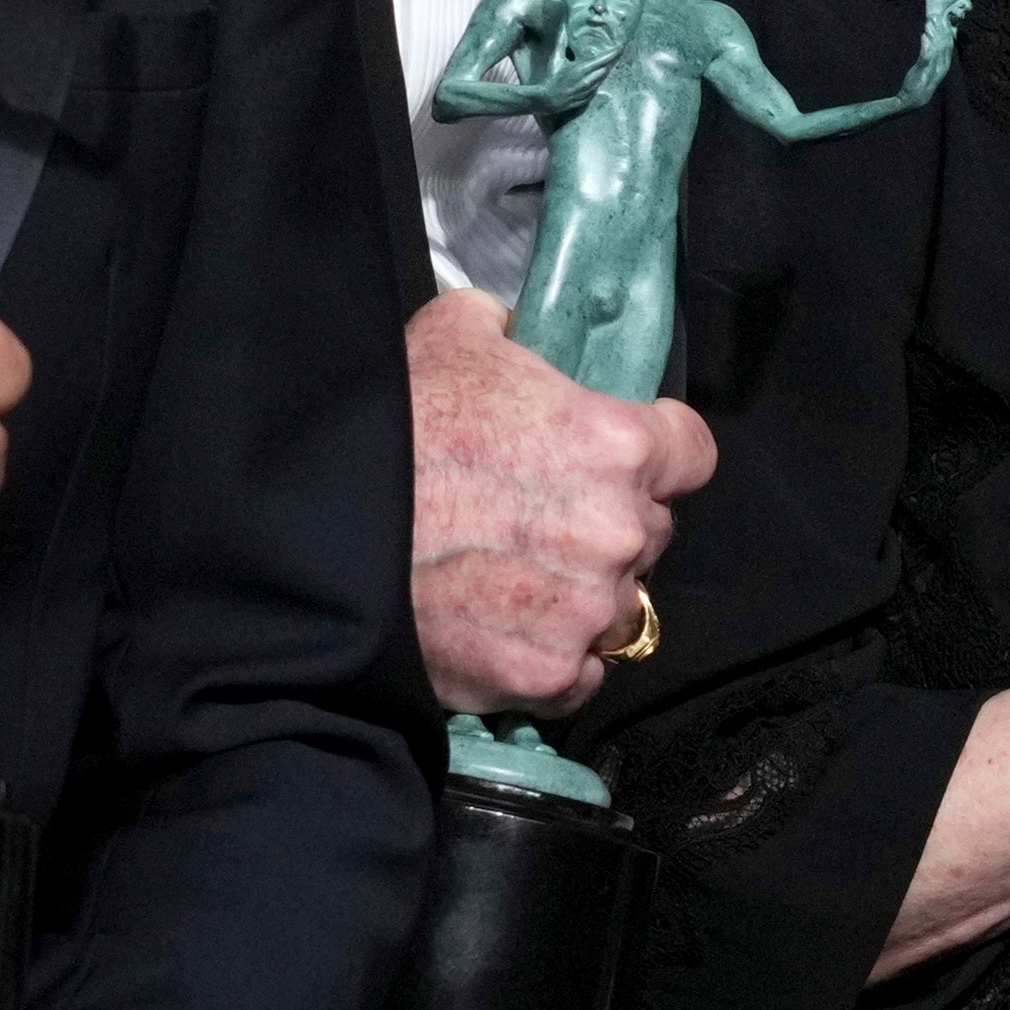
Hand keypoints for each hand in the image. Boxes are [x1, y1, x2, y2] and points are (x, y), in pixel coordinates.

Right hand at [408, 290, 714, 713]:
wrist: (318, 530)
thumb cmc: (391, 423)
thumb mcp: (455, 333)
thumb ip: (517, 333)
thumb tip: (525, 335)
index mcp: (616, 442)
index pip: (691, 454)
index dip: (656, 455)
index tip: (622, 462)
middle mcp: (619, 530)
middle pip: (650, 532)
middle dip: (607, 527)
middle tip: (538, 521)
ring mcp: (586, 610)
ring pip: (617, 608)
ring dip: (582, 597)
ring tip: (514, 581)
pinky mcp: (546, 675)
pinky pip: (578, 676)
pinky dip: (551, 660)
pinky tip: (505, 632)